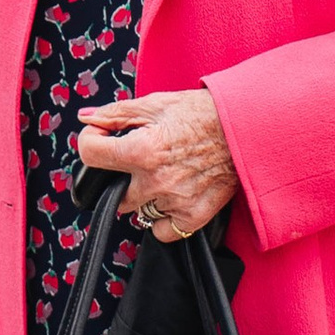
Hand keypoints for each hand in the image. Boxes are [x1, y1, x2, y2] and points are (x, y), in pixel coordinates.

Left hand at [76, 90, 238, 241]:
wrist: (247, 129)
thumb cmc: (204, 113)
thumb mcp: (156, 104)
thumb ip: (116, 113)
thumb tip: (87, 117)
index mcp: (142, 150)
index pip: (90, 155)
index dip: (91, 141)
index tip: (102, 137)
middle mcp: (154, 181)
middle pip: (112, 192)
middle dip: (118, 174)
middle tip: (137, 160)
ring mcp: (173, 202)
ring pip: (138, 211)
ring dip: (143, 196)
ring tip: (161, 175)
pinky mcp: (193, 216)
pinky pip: (162, 231)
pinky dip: (162, 219)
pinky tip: (171, 198)